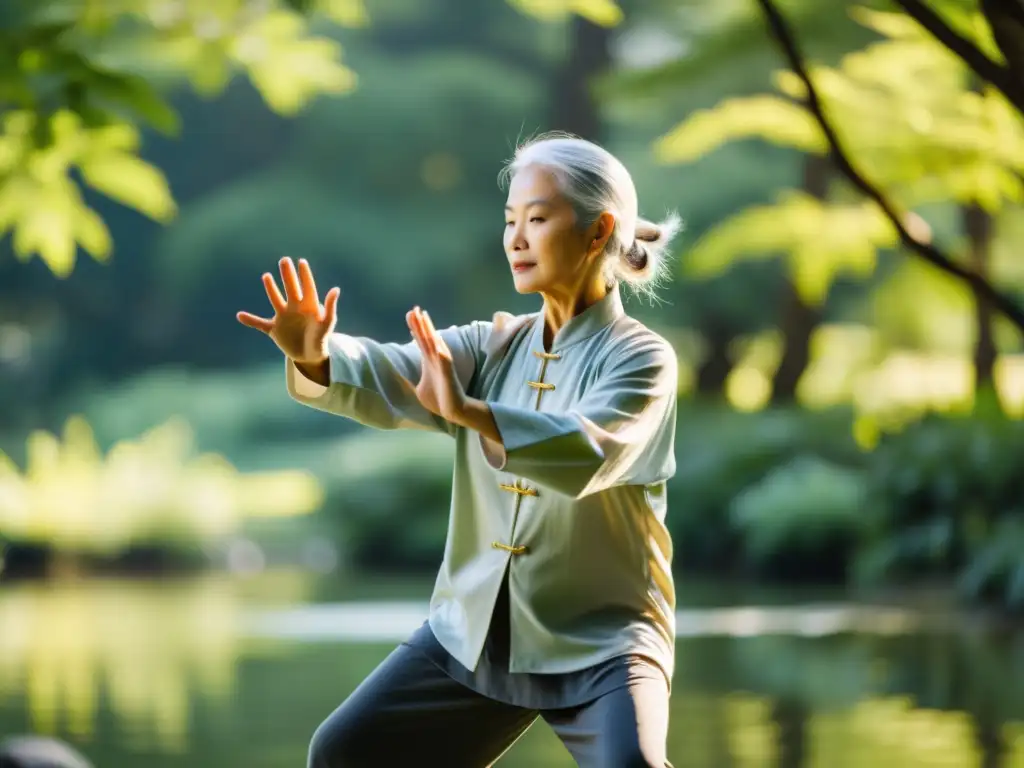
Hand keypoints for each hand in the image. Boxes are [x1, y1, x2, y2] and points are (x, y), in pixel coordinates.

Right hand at [237, 256, 339, 363]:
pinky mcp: (275, 329)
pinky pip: (260, 323)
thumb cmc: (321, 338)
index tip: (301, 262)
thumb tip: (336, 289)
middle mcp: (295, 308)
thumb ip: (330, 307)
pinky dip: (250, 320)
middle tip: (284, 260)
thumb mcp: (328, 323)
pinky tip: (239, 316)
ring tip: (266, 276)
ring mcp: (284, 317)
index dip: (304, 274)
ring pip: (275, 299)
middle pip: (290, 287)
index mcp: (309, 305)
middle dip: (287, 275)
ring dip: (271, 288)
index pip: (307, 286)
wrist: (310, 356)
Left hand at [406, 306, 466, 422]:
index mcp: (429, 361)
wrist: (453, 412)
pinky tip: (436, 340)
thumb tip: (403, 381)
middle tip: (414, 308)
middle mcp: (436, 359)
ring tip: (424, 316)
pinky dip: (440, 350)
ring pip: (434, 343)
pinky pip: (444, 360)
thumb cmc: (438, 400)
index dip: (415, 328)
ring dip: (429, 330)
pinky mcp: (448, 374)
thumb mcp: (420, 388)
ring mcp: (442, 365)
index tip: (409, 315)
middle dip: (420, 323)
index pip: (421, 341)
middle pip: (426, 337)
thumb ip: (415, 379)